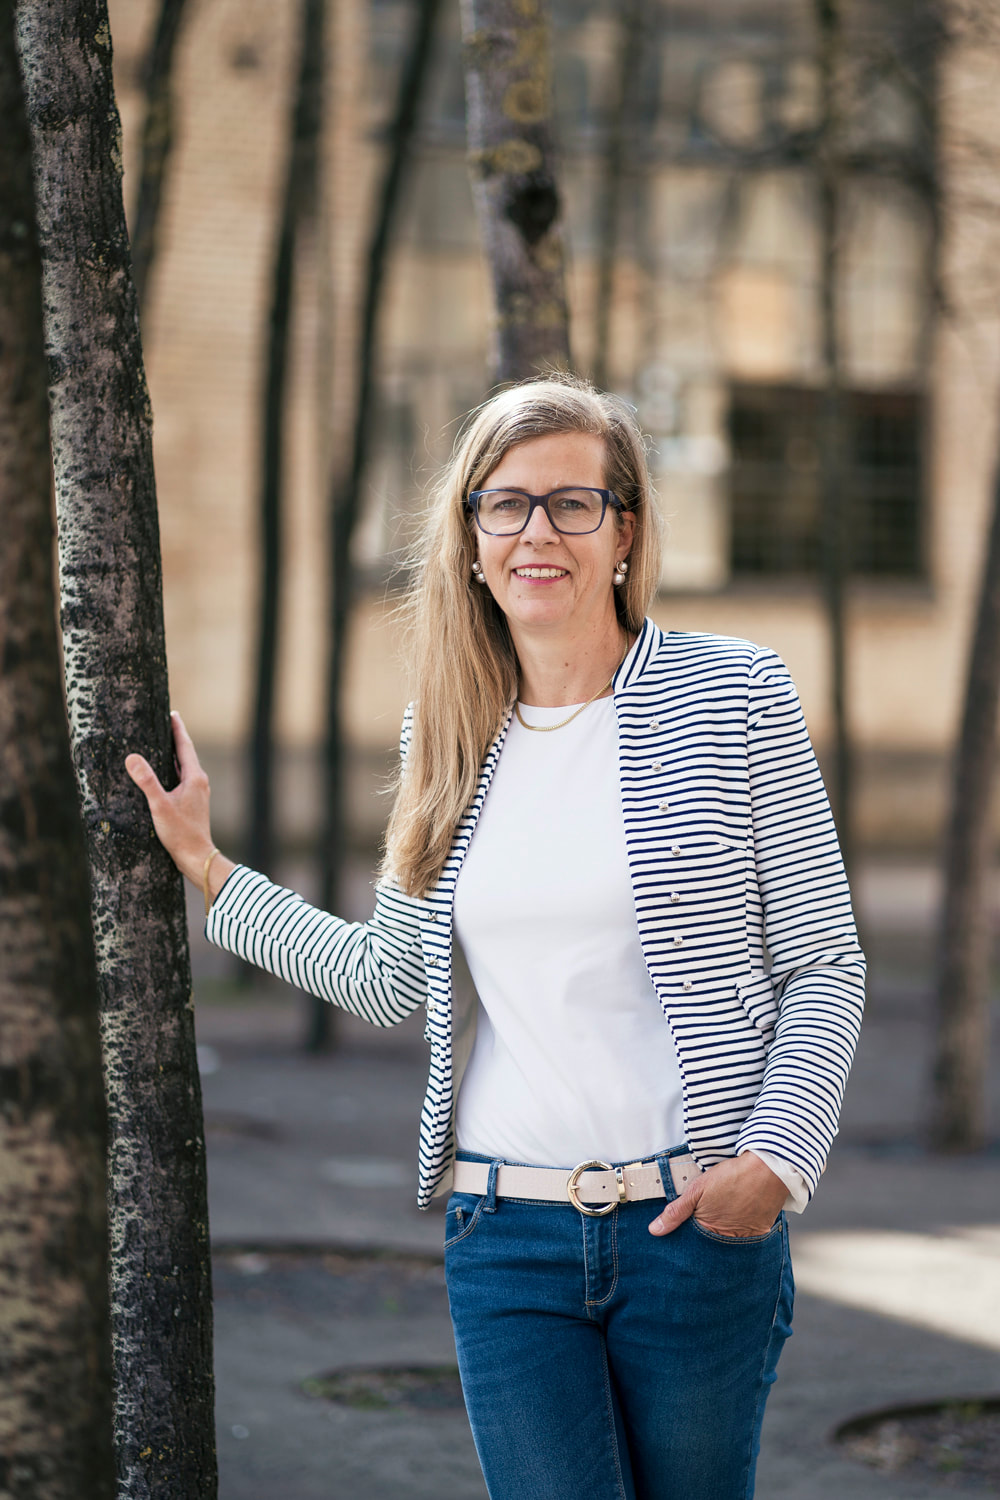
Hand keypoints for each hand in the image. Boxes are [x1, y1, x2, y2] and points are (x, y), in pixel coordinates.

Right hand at [125, 711, 233, 897]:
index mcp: (194, 777)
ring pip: (184, 767)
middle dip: (175, 738)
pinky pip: (182, 779)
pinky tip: (163, 775)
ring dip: (174, 755)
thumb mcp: (159, 805)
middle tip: (164, 723)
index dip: (177, 729)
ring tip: (161, 744)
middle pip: (186, 754)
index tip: (172, 713)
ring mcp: (197, 793)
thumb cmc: (180, 833)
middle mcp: (199, 782)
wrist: (196, 856)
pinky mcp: (192, 803)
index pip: (185, 745)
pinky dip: (173, 770)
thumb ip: (147, 781)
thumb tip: (133, 757)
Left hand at [648, 1154, 786, 1239]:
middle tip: (708, 1218)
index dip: (687, 1235)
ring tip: (723, 1214)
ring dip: (723, 1233)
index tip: (684, 1230)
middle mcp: (730, 1240)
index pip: (694, 1243)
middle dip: (705, 1237)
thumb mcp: (697, 1190)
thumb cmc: (732, 1176)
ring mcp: (747, 1237)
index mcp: (711, 1232)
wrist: (767, 1167)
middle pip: (711, 1244)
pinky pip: (746, 1238)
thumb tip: (655, 1230)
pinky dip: (739, 1229)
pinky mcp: (760, 1231)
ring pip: (728, 1242)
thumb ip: (676, 1211)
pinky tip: (736, 1214)